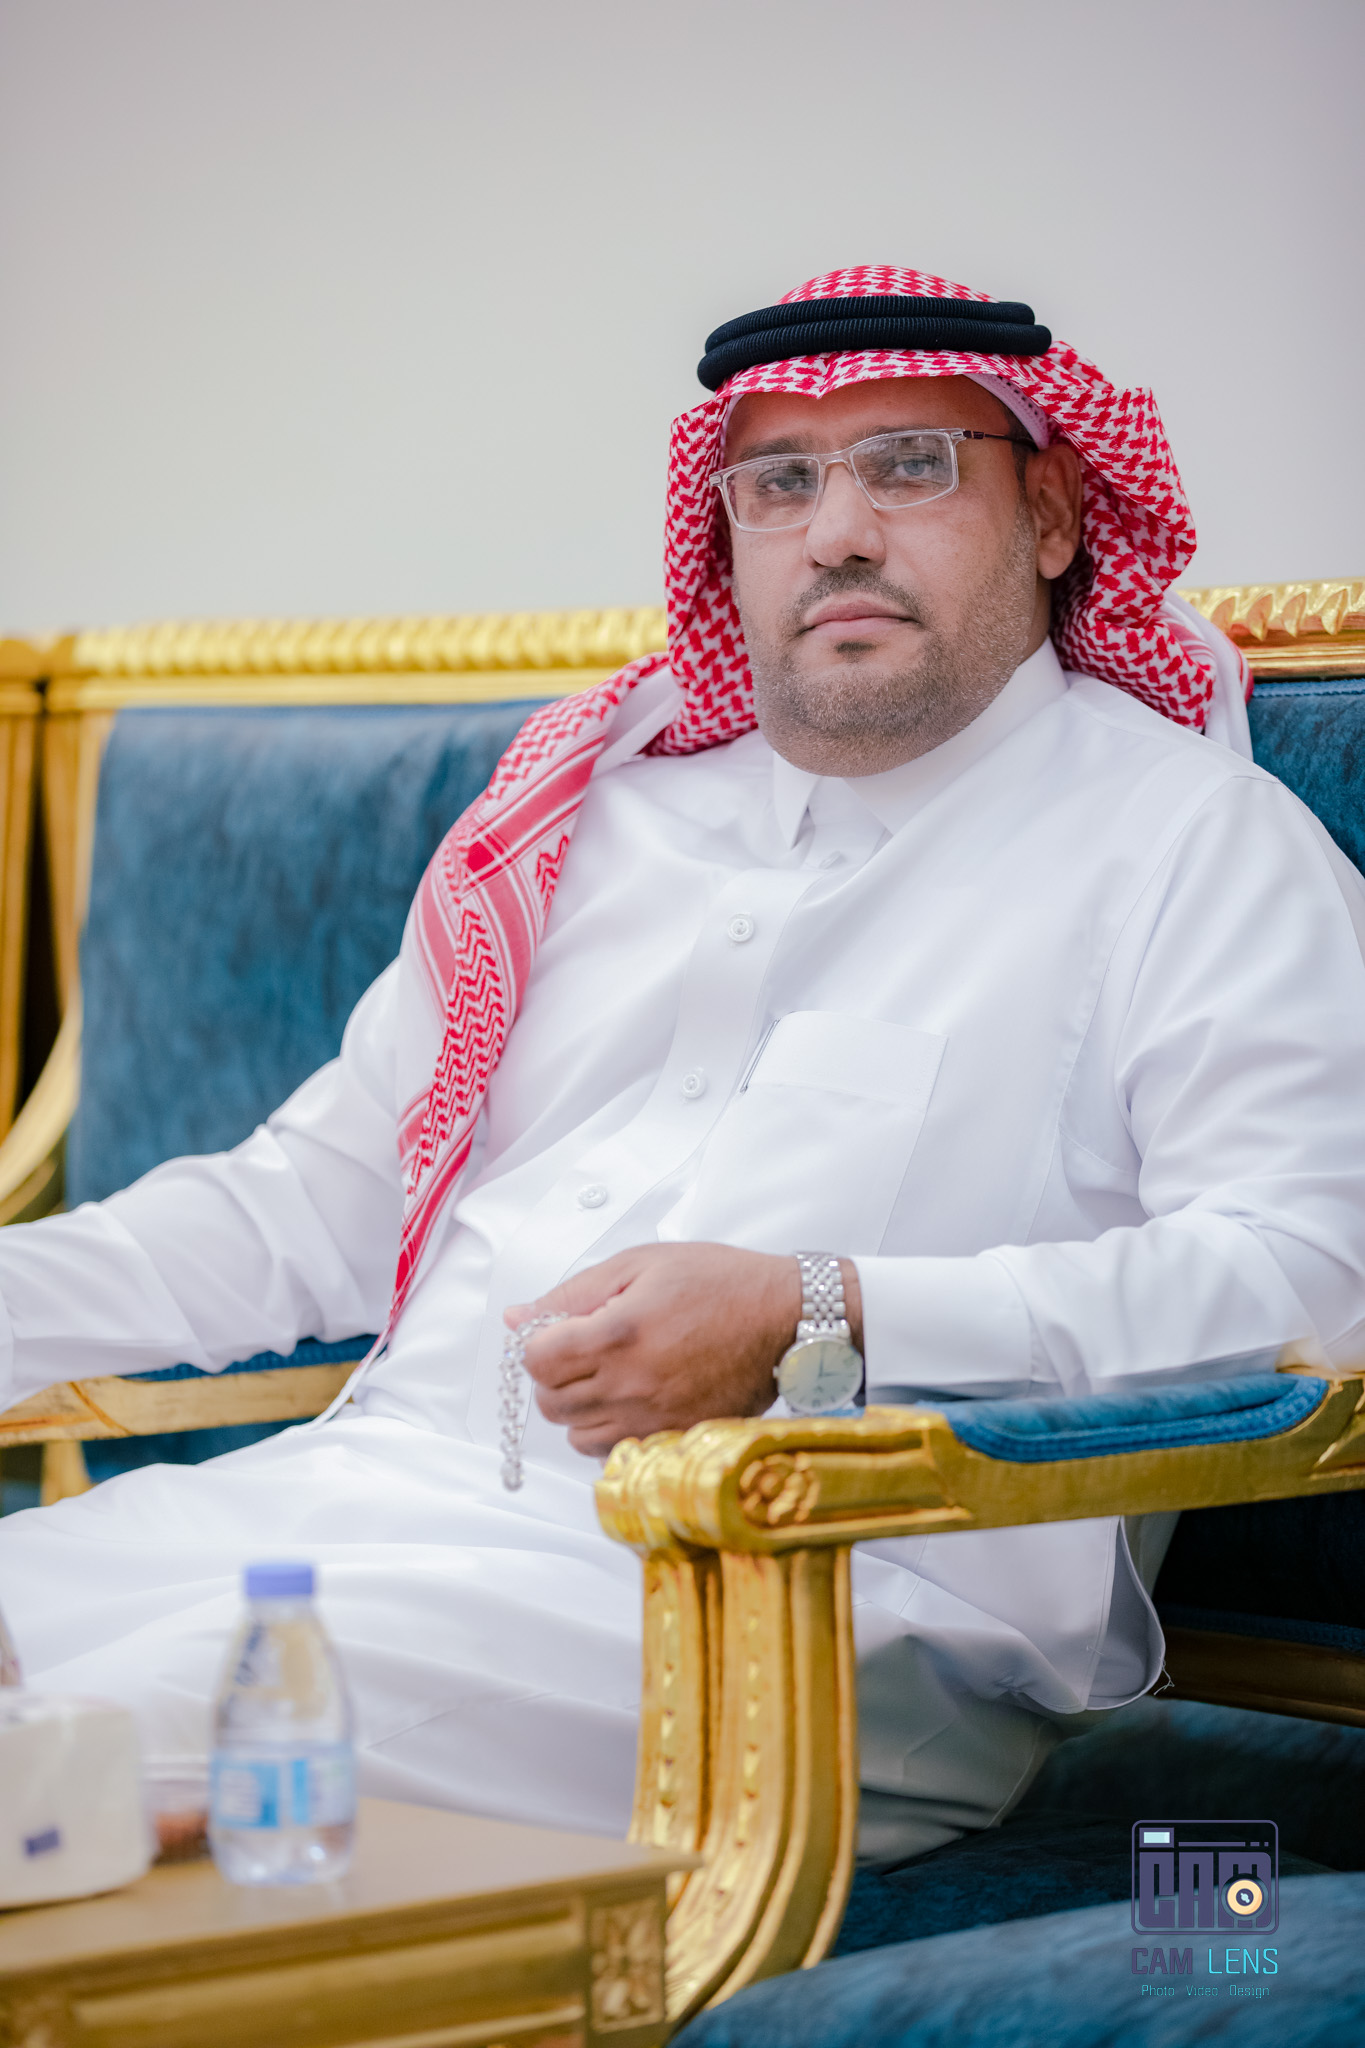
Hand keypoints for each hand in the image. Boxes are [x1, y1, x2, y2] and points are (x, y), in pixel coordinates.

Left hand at [506, 1242, 861, 1458]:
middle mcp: (632, 1384)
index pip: (536, 1361)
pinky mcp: (675, 1438)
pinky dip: (610, 1430)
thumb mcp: (639, 1265)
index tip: (559, 1332)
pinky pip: (615, 1451)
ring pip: (576, 1434)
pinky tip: (631, 1398)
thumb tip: (516, 1317)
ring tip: (610, 1374)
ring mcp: (654, 1418)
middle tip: (583, 1350)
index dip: (538, 1344)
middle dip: (555, 1375)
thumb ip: (572, 1293)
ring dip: (580, 1406)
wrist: (784, 1317)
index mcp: (618, 1333)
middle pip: (551, 1403)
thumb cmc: (718, 1282)